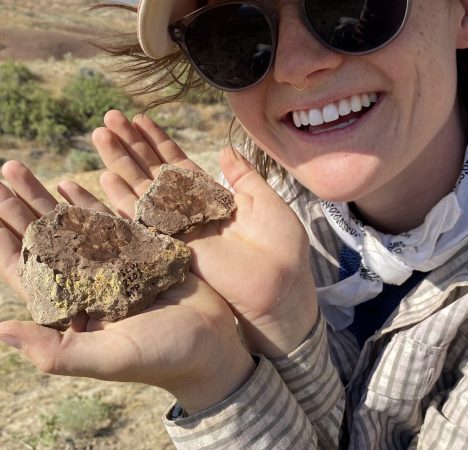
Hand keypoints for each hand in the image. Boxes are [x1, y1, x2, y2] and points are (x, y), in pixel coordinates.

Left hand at [0, 161, 254, 412]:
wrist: (213, 346)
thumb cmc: (162, 357)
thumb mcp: (109, 358)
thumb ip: (57, 350)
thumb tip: (1, 329)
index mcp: (71, 310)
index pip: (26, 268)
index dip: (4, 237)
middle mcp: (86, 284)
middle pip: (43, 238)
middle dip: (19, 206)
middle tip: (4, 169)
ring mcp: (112, 266)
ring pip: (71, 224)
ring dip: (45, 197)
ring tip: (19, 169)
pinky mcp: (140, 254)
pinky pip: (108, 223)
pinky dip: (88, 202)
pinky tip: (69, 184)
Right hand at [93, 110, 318, 356]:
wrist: (281, 283)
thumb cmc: (282, 245)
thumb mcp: (266, 200)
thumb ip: (244, 177)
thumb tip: (228, 149)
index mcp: (213, 199)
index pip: (178, 165)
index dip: (159, 142)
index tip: (140, 119)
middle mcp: (191, 211)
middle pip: (154, 172)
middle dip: (132, 145)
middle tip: (111, 117)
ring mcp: (180, 228)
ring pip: (142, 190)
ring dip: (121, 162)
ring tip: (100, 133)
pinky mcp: (174, 246)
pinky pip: (143, 221)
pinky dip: (123, 200)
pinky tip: (105, 177)